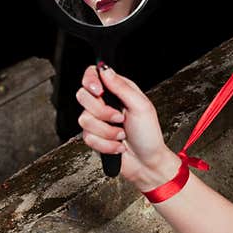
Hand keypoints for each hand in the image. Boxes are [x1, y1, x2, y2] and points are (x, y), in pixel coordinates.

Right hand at [76, 64, 181, 189]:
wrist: (146, 163)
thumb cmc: (149, 135)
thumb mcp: (141, 106)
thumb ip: (122, 87)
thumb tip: (105, 70)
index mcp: (118, 91)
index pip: (93, 75)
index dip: (90, 81)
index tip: (99, 92)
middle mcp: (106, 103)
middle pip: (83, 96)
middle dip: (102, 112)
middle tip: (119, 118)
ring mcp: (98, 121)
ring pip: (84, 119)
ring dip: (107, 132)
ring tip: (122, 135)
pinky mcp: (94, 137)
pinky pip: (87, 137)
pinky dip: (106, 144)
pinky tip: (118, 145)